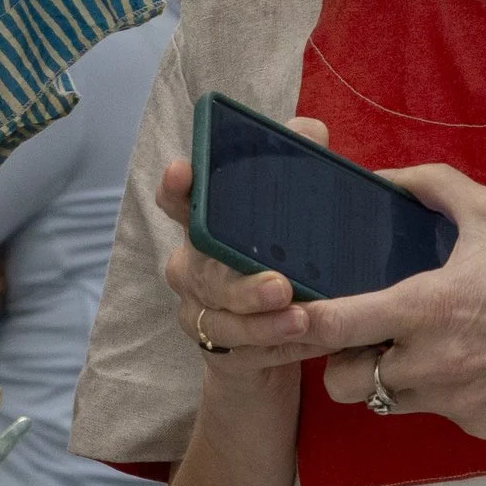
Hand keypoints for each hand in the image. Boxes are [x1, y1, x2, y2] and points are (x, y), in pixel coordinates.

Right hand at [153, 118, 330, 371]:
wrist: (278, 341)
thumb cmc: (281, 263)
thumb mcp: (294, 218)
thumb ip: (299, 168)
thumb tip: (307, 130)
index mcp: (206, 228)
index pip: (180, 203)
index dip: (176, 189)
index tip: (180, 171)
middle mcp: (193, 268)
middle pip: (204, 273)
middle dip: (241, 283)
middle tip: (280, 284)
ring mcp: (201, 313)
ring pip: (222, 321)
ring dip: (263, 324)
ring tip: (302, 320)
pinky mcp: (218, 354)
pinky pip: (245, 355)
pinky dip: (278, 349)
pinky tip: (309, 343)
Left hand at [291, 165, 485, 437]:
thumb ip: (428, 187)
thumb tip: (382, 176)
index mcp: (425, 308)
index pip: (332, 327)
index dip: (300, 323)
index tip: (287, 314)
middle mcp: (432, 364)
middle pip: (341, 383)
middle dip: (341, 360)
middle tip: (364, 332)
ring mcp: (455, 401)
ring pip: (386, 401)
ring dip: (388, 376)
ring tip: (421, 343)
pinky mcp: (481, 426)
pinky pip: (437, 411)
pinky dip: (441, 391)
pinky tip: (472, 360)